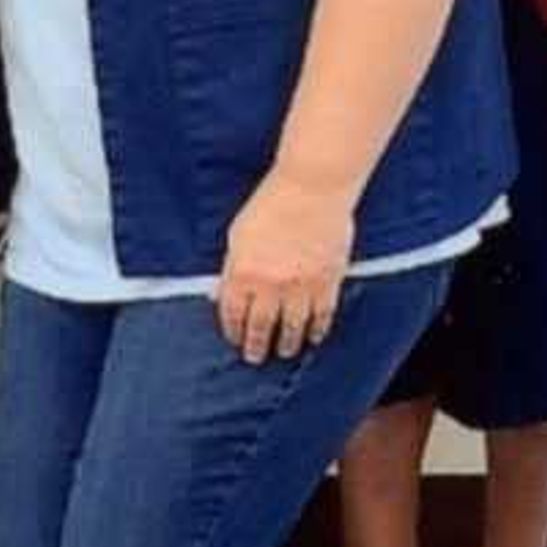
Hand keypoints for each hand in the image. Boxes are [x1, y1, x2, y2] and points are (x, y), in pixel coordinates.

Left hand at [216, 171, 351, 364]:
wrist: (312, 188)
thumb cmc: (271, 203)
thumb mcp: (238, 234)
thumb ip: (230, 267)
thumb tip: (218, 293)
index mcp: (243, 271)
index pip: (232, 313)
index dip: (232, 330)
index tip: (234, 339)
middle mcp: (270, 284)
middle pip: (261, 326)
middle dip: (256, 346)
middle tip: (255, 358)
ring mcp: (301, 285)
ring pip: (293, 327)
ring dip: (288, 344)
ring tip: (284, 352)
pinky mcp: (328, 281)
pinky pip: (323, 316)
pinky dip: (318, 330)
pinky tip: (314, 337)